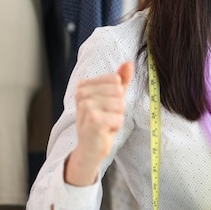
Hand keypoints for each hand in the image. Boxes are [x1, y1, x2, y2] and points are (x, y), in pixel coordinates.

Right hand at [64, 61, 133, 185]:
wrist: (90, 147)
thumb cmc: (102, 120)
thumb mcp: (112, 97)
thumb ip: (121, 79)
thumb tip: (129, 62)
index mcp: (84, 85)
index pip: (116, 80)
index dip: (117, 95)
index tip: (105, 106)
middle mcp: (81, 94)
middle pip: (119, 91)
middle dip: (118, 107)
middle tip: (106, 116)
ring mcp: (86, 107)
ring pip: (120, 104)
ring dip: (117, 117)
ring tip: (105, 123)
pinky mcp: (93, 121)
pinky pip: (119, 117)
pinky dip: (116, 126)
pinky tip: (105, 130)